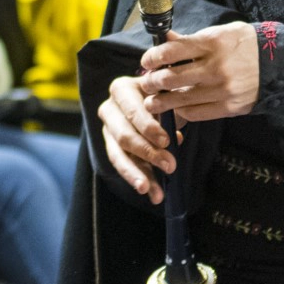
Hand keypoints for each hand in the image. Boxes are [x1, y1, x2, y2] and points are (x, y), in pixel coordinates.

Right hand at [98, 75, 173, 203]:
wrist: (155, 97)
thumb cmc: (163, 92)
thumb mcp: (168, 91)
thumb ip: (171, 107)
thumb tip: (175, 139)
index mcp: (121, 89)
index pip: (132, 111)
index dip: (148, 127)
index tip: (166, 141)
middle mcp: (109, 109)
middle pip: (123, 136)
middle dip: (147, 153)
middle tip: (170, 166)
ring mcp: (108, 131)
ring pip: (118, 156)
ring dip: (137, 174)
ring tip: (152, 191)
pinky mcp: (113, 149)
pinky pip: (124, 167)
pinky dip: (140, 180)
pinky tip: (154, 194)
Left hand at [138, 23, 258, 126]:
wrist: (280, 63)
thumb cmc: (246, 44)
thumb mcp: (220, 33)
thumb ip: (192, 39)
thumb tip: (165, 40)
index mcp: (213, 43)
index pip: (172, 51)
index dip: (153, 57)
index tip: (146, 61)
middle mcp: (216, 67)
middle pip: (171, 78)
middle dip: (152, 82)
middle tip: (146, 83)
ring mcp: (223, 89)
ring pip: (180, 100)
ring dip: (161, 102)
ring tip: (153, 102)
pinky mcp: (229, 107)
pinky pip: (196, 113)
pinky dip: (182, 111)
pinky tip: (177, 108)